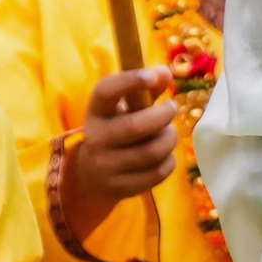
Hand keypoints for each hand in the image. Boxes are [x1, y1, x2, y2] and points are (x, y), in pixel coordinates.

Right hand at [61, 66, 177, 244]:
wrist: (90, 178)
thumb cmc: (117, 131)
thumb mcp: (125, 107)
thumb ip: (147, 89)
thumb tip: (165, 72)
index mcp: (96, 112)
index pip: (105, 92)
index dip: (130, 81)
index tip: (153, 76)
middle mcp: (95, 139)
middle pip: (135, 126)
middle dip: (163, 115)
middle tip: (171, 109)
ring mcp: (105, 167)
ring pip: (152, 151)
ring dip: (169, 139)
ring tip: (167, 134)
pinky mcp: (119, 189)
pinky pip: (158, 173)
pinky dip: (169, 162)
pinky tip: (162, 156)